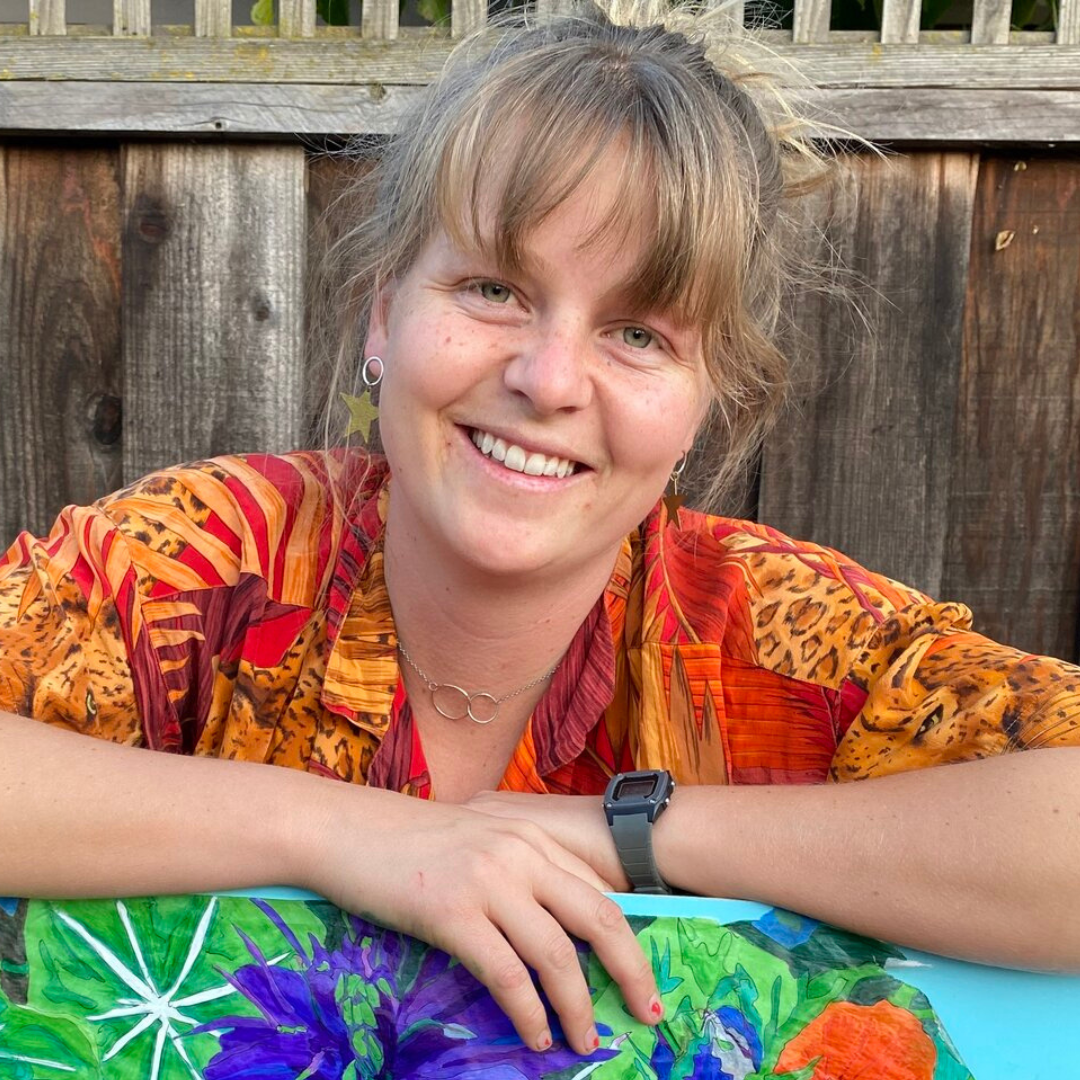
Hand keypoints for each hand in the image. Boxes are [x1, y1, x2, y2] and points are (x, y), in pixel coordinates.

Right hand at [302, 787, 660, 1056]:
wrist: (347, 827)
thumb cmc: (408, 839)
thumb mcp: (479, 841)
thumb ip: (518, 870)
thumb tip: (554, 930)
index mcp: (531, 836)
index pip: (598, 892)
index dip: (627, 939)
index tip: (641, 976)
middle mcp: (520, 853)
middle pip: (599, 918)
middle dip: (630, 970)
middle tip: (647, 1013)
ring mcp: (488, 881)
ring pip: (556, 954)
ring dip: (579, 1007)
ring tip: (586, 1041)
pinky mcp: (452, 912)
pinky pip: (506, 973)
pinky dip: (529, 1012)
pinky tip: (536, 1037)